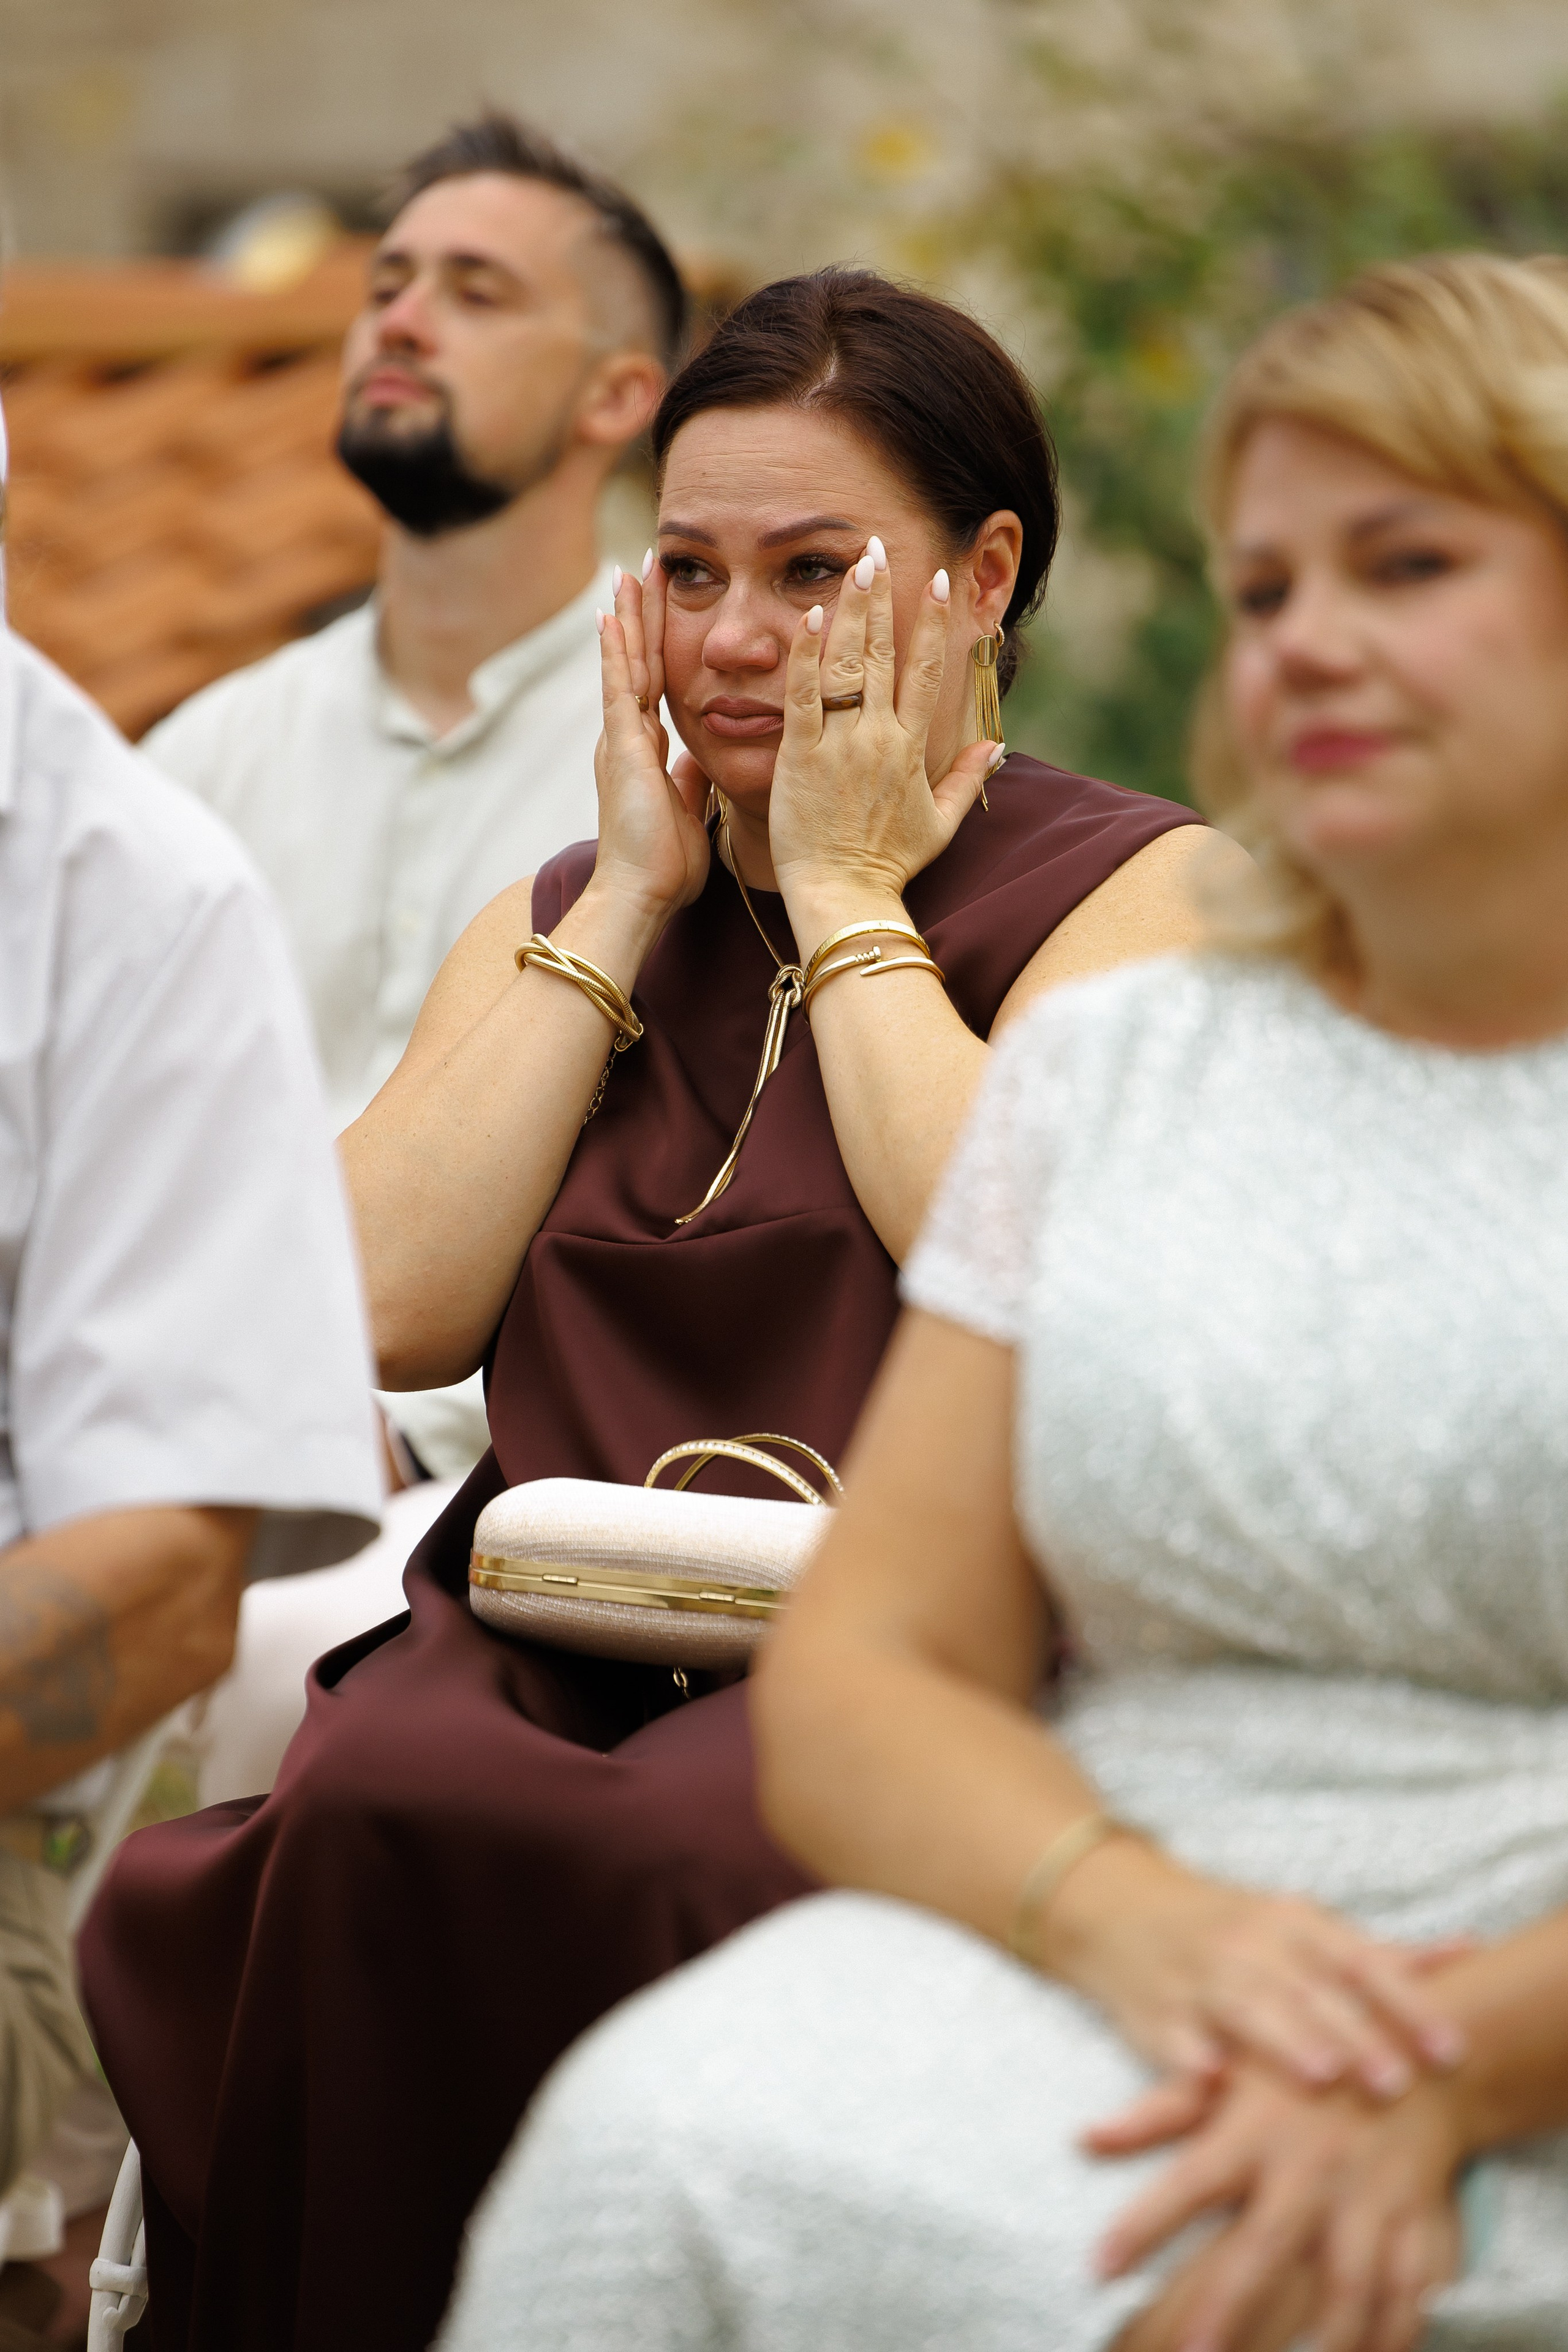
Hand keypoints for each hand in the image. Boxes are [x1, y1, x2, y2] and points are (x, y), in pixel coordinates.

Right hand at [589, 560, 710, 924]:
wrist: (640, 896)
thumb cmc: (665, 868)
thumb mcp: (688, 810)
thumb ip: (691, 779)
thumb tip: (703, 758)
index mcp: (645, 751)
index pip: (654, 682)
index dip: (659, 643)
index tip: (664, 606)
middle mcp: (628, 738)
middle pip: (638, 660)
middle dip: (643, 613)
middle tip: (647, 565)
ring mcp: (621, 740)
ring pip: (626, 663)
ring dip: (630, 616)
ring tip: (630, 571)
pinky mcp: (621, 749)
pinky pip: (618, 689)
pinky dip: (615, 651)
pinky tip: (612, 615)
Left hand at [766, 539, 998, 914]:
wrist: (844, 896)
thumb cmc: (888, 866)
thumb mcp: (939, 823)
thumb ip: (967, 778)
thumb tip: (997, 746)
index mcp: (912, 748)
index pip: (925, 671)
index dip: (931, 621)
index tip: (935, 579)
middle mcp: (880, 738)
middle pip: (885, 653)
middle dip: (882, 596)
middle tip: (877, 547)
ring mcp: (840, 746)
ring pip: (848, 664)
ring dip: (849, 610)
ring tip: (851, 564)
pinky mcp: (800, 758)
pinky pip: (804, 697)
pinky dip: (807, 655)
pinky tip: (810, 616)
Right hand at [1044, 1841, 1470, 2098]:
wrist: (1120, 1910)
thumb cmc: (1234, 1930)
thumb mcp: (1304, 1929)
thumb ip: (1381, 1954)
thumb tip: (1469, 1952)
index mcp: (1291, 1922)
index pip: (1359, 1962)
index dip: (1405, 2004)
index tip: (1450, 2049)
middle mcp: (1247, 1944)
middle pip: (1308, 1991)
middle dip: (1353, 2035)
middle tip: (1396, 2082)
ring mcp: (1196, 1976)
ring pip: (1244, 2008)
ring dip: (1283, 2040)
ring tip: (1321, 2076)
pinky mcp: (1153, 2011)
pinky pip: (1173, 2037)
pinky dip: (1191, 2057)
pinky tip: (1210, 2081)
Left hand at [1087, 2060, 1465, 2351]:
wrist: (1407, 2045)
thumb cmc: (1301, 2066)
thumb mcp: (1230, 2073)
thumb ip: (1158, 2113)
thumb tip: (1084, 2138)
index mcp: (1256, 2130)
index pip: (1189, 2183)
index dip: (1144, 2225)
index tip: (1099, 2267)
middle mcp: (1310, 2168)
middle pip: (1266, 2246)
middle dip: (1229, 2308)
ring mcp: (1369, 2196)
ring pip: (1348, 2282)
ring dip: (1322, 2338)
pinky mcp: (1417, 2217)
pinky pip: (1412, 2288)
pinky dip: (1398, 2331)